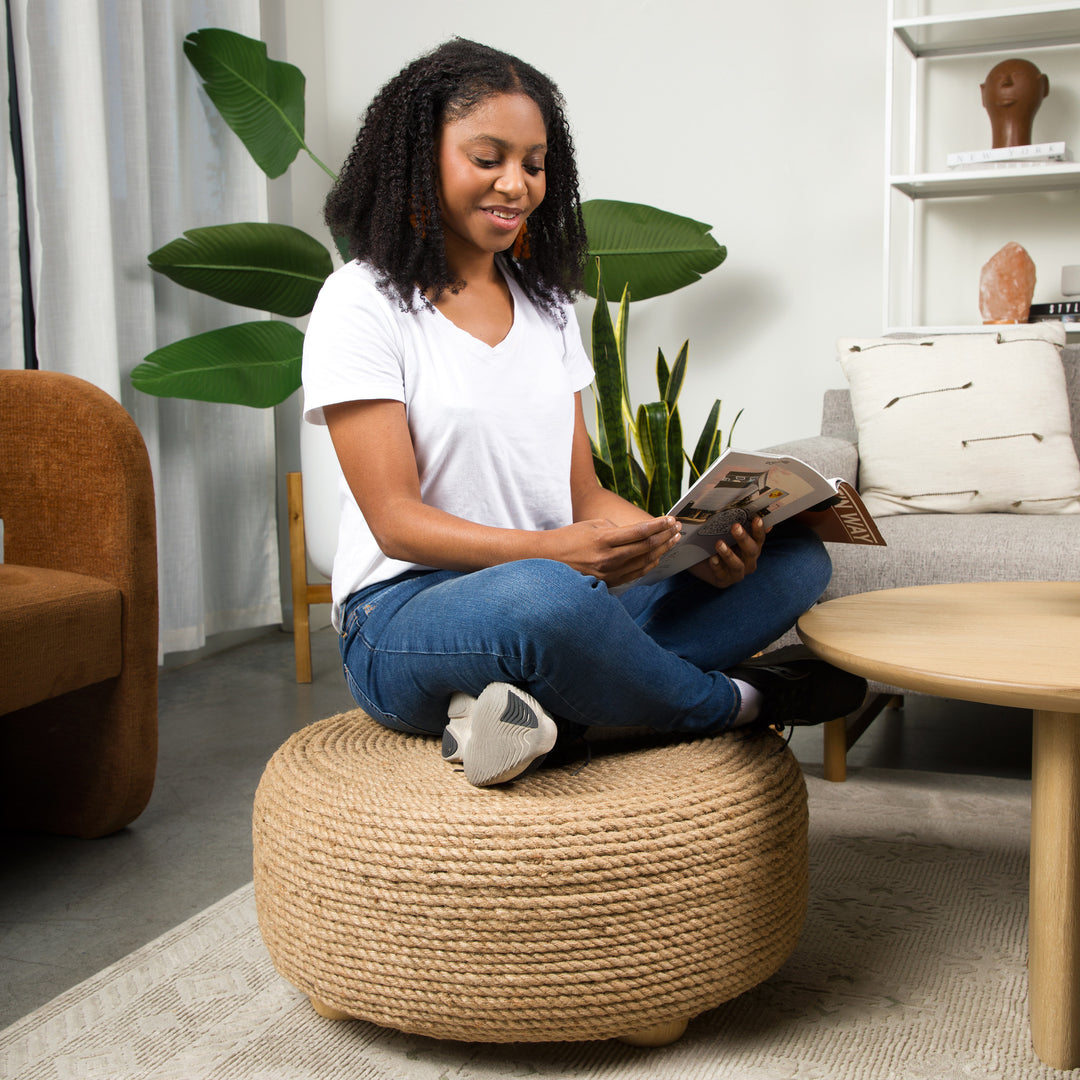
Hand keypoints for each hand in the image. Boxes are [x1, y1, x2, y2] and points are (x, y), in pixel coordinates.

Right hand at [549, 516, 680, 585]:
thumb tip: (639, 533)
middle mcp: (607, 559)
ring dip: (662, 550)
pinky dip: (649, 564)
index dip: (658, 525)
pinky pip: (635, 574)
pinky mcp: (608, 583)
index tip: (670, 519)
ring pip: (644, 562)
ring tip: (673, 540)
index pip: (639, 532)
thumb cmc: (569, 538)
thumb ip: (617, 528)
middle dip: (665, 537)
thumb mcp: (592, 525)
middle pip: (646, 548)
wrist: (548, 559)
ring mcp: (608, 573)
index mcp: (603, 540)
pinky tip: (657, 556)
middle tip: (677, 528)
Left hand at [695, 516, 767, 588]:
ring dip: (729, 554)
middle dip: (744, 539)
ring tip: (719, 543)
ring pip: (737, 565)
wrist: (700, 562)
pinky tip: (712, 558)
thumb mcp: (727, 533)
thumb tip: (754, 513)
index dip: (759, 530)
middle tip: (735, 527)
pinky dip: (717, 566)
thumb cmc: (718, 543)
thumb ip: (740, 525)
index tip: (757, 519)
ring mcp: (737, 573)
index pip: (759, 538)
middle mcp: (749, 562)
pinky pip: (722, 575)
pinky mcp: (724, 581)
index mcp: (753, 548)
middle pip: (751, 551)